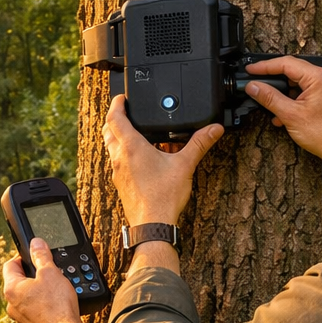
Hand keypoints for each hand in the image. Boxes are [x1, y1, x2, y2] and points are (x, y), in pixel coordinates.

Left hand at [2, 238, 95, 322]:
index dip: (22, 257)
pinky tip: (56, 306)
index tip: (34, 255)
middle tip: (48, 273)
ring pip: (27, 299)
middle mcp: (11, 305)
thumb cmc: (56, 305)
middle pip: (19, 282)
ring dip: (38, 292)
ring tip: (55, 290)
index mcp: (11, 289)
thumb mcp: (51, 273)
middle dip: (33, 276)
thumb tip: (36, 243)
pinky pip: (35, 312)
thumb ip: (41, 256)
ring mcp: (20, 319)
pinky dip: (43, 307)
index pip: (10, 265)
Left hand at [102, 95, 223, 226]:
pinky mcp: (121, 184)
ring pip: (111, 147)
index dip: (116, 104)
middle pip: (108, 131)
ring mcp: (118, 172)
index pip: (114, 118)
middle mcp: (120, 158)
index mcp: (131, 148)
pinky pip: (117, 163)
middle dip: (114, 118)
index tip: (122, 97)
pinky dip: (123, 154)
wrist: (152, 225)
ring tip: (134, 133)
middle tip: (125, 112)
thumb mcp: (184, 166)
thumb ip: (199, 144)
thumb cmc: (163, 198)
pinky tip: (140, 159)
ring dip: (118, 136)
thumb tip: (213, 129)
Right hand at [242, 56, 321, 227]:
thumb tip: (254, 87)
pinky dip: (291, 98)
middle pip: (291, 69)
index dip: (264, 66)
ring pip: (297, 81)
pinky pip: (304, 90)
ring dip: (281, 91)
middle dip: (272, 78)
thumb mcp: (290, 115)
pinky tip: (281, 112)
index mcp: (318, 77)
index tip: (251, 70)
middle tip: (255, 81)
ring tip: (267, 101)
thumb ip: (269, 98)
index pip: (285, 63)